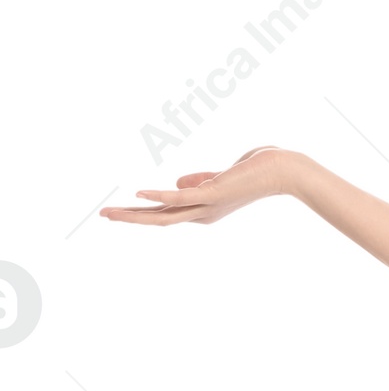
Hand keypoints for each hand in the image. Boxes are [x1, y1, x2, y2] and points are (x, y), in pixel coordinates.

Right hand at [100, 145, 305, 224]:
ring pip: (165, 215)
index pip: (166, 213)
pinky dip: (160, 195)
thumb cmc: (256, 171)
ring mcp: (208, 205)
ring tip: (110, 212)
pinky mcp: (214, 193)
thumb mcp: (222, 177)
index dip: (142, 211)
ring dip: (135, 214)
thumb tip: (177, 183)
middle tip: (103, 216)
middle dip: (130, 218)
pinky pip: (182, 198)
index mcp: (204, 209)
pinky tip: (140, 192)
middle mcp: (204, 213)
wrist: (283, 171)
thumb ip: (199, 181)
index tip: (119, 211)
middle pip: (160, 219)